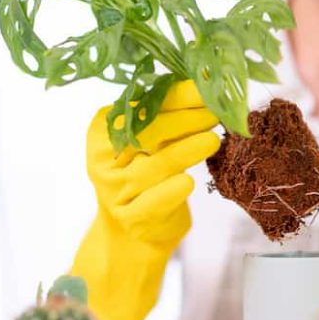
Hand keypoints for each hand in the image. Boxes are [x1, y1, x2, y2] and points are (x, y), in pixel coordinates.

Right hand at [71, 80, 219, 319]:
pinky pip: (153, 202)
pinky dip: (172, 191)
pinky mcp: (130, 218)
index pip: (142, 106)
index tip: (208, 88)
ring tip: (213, 139)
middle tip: (215, 113)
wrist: (133, 234)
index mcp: (103, 132)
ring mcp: (115, 191)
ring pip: (153, 167)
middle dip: (185, 120)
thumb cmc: (147, 178)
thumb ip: (168, 118)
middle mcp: (103, 160)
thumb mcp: (152, 144)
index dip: (177, 96)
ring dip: (186, 151)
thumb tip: (207, 84)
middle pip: (146, 133)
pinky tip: (188, 182)